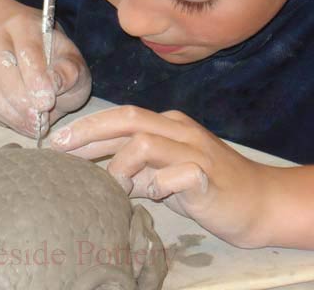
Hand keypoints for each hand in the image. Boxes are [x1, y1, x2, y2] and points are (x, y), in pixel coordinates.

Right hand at [0, 13, 90, 137]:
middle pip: (1, 68)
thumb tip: (54, 83)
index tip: (48, 102)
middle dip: (22, 99)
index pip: (26, 51)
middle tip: (40, 120)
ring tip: (36, 127)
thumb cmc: (59, 63)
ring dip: (13, 114)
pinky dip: (6, 119)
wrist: (40, 63)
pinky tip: (25, 125)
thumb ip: (69, 72)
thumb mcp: (74, 65)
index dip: (36, 79)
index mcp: (24, 26)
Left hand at [49, 106, 271, 247]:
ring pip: (145, 142)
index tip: (59, 142)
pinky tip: (155, 195)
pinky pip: (175, 174)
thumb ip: (137, 167)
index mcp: (167, 125)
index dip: (87, 129)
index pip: (120, 118)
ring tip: (119, 187)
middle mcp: (178, 129)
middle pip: (127, 119)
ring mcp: (194, 149)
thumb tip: (103, 170)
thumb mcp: (163, 172)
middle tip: (60, 147)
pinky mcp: (206, 175)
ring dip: (121, 165)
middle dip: (88, 132)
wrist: (257, 200)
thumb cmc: (206, 185)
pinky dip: (157, 186)